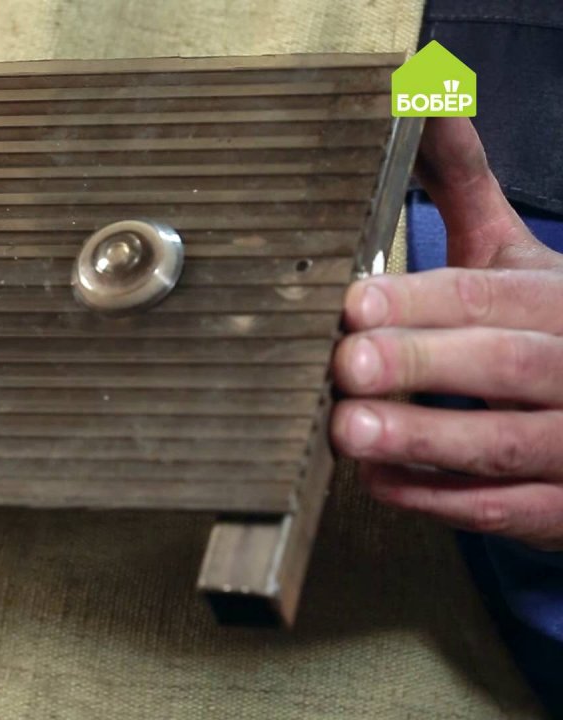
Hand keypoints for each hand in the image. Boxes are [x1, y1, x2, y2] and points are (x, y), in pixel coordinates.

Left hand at [332, 118, 562, 551]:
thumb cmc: (551, 332)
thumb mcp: (520, 260)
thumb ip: (469, 191)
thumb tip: (424, 103)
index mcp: (562, 304)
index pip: (492, 298)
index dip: (423, 299)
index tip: (354, 303)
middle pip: (504, 365)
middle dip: (421, 363)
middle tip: (345, 365)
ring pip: (505, 444)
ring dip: (424, 439)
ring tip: (349, 432)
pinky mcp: (560, 508)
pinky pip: (500, 509)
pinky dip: (436, 498)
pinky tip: (378, 482)